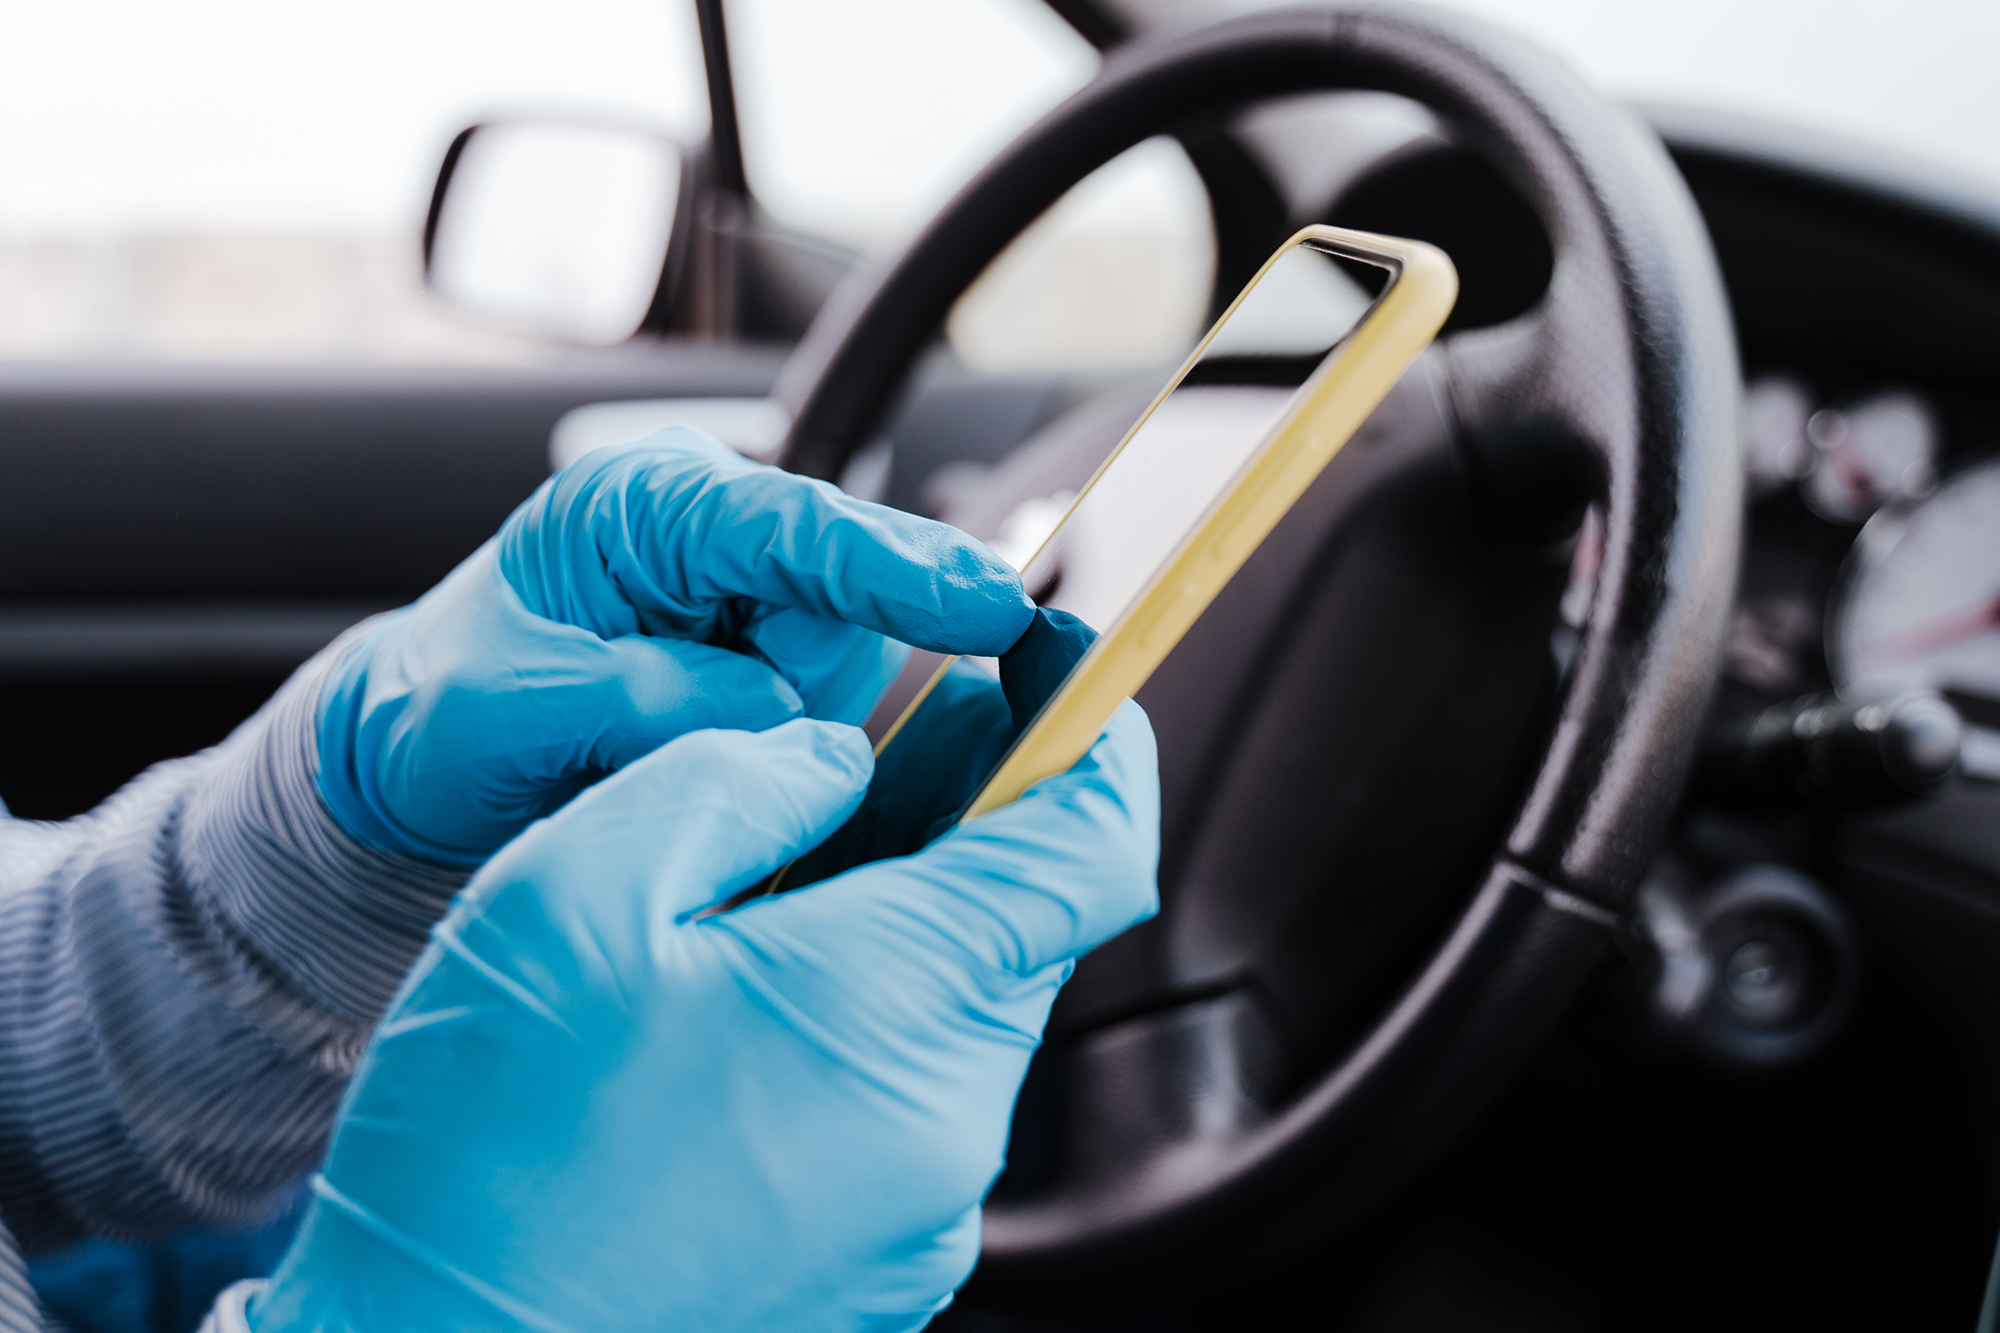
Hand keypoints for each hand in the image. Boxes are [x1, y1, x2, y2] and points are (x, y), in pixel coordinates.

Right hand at [250, 705, 1159, 1332]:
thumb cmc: (484, 1145)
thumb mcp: (580, 888)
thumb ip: (740, 784)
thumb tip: (841, 757)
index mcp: (896, 1003)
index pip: (1091, 842)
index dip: (1092, 732)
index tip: (1057, 661)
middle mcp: (946, 1123)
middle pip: (1026, 919)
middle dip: (982, 813)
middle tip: (905, 737)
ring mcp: (921, 1210)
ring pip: (967, 1006)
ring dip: (916, 915)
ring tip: (802, 867)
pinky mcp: (878, 1263)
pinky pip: (918, 1098)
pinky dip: (875, 1017)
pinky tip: (766, 992)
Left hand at [315, 430, 1034, 864]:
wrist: (425, 763)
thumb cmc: (445, 715)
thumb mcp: (503, 707)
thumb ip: (636, 697)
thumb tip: (764, 709)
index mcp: (644, 506)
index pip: (794, 526)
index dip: (895, 567)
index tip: (986, 604)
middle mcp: (717, 537)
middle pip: (845, 600)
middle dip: (803, 682)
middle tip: (707, 735)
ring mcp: (755, 604)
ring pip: (847, 665)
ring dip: (789, 726)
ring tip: (662, 747)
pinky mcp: (776, 667)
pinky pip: (828, 709)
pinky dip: (793, 749)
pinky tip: (724, 765)